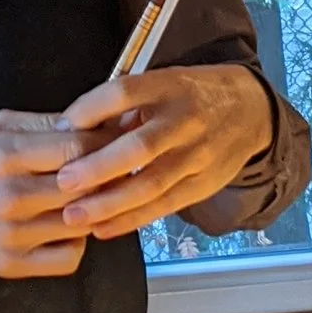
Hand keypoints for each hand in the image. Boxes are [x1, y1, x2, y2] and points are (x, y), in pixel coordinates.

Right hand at [0, 110, 93, 279]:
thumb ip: (44, 124)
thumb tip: (93, 123)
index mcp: (6, 155)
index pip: (77, 148)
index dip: (102, 143)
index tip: (112, 141)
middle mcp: (11, 196)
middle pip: (85, 186)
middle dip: (103, 175)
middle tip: (108, 168)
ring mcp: (12, 234)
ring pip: (83, 223)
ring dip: (92, 209)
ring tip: (84, 196)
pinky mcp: (12, 264)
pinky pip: (69, 258)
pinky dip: (76, 242)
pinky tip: (64, 226)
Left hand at [49, 66, 276, 238]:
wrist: (250, 110)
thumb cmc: (191, 96)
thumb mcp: (161, 83)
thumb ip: (123, 107)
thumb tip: (72, 131)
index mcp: (168, 86)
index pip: (124, 93)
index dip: (90, 110)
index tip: (60, 130)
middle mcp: (185, 121)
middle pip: (140, 147)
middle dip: (98, 168)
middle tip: (62, 182)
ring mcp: (198, 155)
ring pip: (152, 184)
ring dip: (109, 203)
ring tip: (73, 216)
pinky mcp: (204, 184)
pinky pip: (164, 206)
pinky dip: (131, 220)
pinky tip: (103, 228)